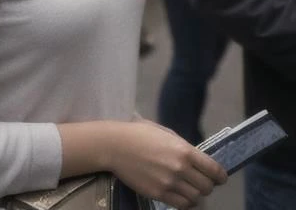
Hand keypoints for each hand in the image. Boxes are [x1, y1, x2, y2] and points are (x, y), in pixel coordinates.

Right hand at [108, 120, 226, 209]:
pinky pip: (181, 205)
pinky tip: (181, 195)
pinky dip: (185, 202)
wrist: (116, 146)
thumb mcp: (165, 133)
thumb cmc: (140, 134)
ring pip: (195, 199)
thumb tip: (197, 159)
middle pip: (207, 187)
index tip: (221, 178)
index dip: (221, 176)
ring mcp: (169, 183)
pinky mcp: (158, 194)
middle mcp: (180, 168)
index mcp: (184, 150)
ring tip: (191, 189)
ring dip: (196, 195)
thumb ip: (183, 146)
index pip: (213, 170)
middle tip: (203, 182)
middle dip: (208, 185)